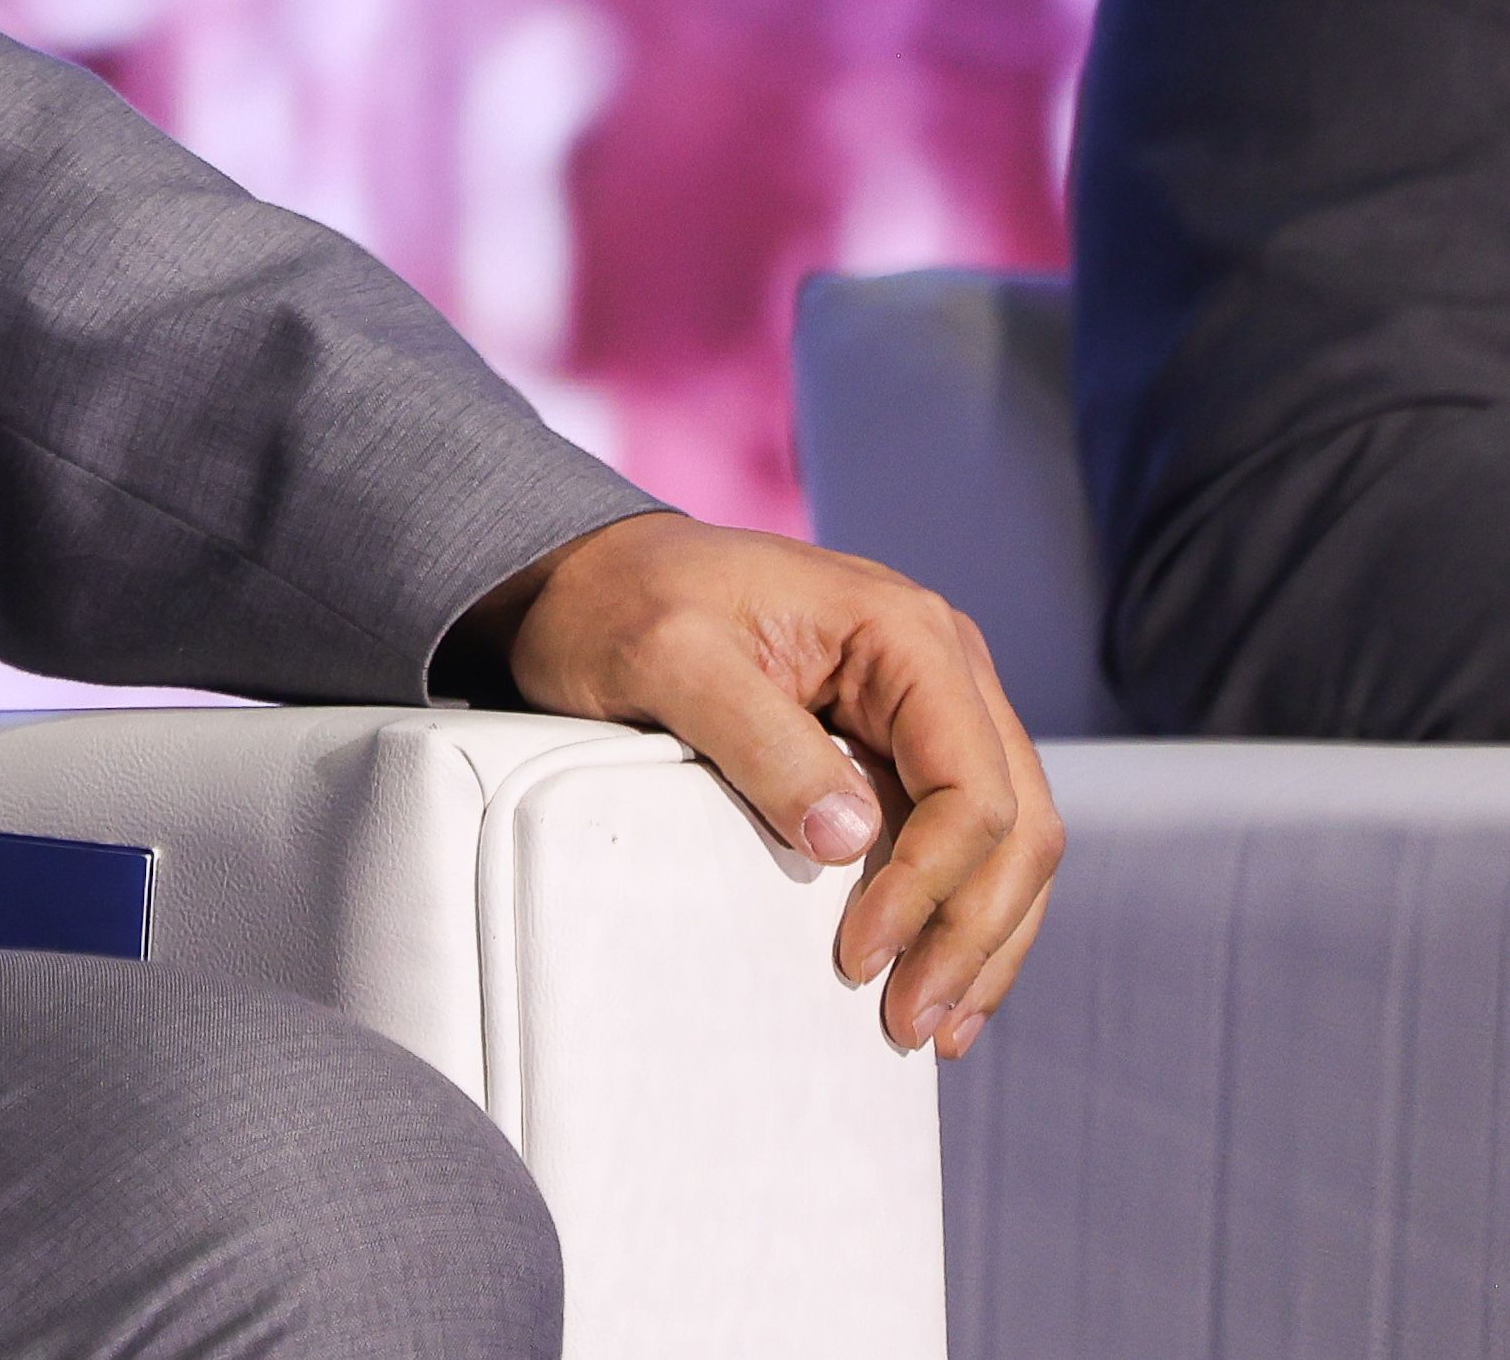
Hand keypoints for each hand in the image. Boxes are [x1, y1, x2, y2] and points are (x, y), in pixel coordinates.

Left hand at [463, 509, 1061, 1056]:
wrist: (588, 575)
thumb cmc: (620, 605)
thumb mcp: (665, 658)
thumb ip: (758, 738)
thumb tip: (850, 840)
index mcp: (906, 632)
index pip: (972, 784)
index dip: (930, 884)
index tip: (860, 958)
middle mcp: (943, 666)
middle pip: (1015, 823)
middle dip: (971, 933)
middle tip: (912, 1025)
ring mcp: (931, 706)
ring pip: (1010, 842)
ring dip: (981, 939)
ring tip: (934, 1027)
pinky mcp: (903, 745)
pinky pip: (965, 838)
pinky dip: (957, 911)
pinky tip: (935, 977)